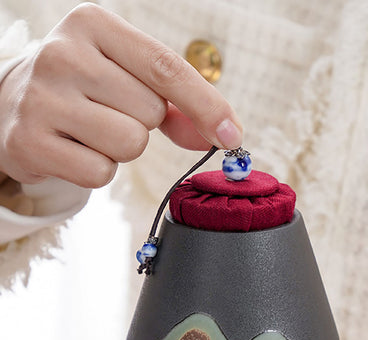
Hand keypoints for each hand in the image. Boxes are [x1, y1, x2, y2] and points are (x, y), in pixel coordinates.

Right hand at [0, 3, 242, 187]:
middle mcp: (63, 54)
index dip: (206, 106)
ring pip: (129, 144)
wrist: (13, 103)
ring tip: (91, 131)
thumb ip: (178, 105)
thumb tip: (222, 135)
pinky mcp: (29, 141)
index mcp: (94, 25)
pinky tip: (74, 149)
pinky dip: (97, 169)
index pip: (167, 69)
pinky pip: (100, 173)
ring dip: (121, 148)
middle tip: (108, 113)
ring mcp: (41, 98)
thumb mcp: (128, 77)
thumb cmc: (86, 88)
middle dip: (142, 124)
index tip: (232, 136)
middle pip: (150, 114)